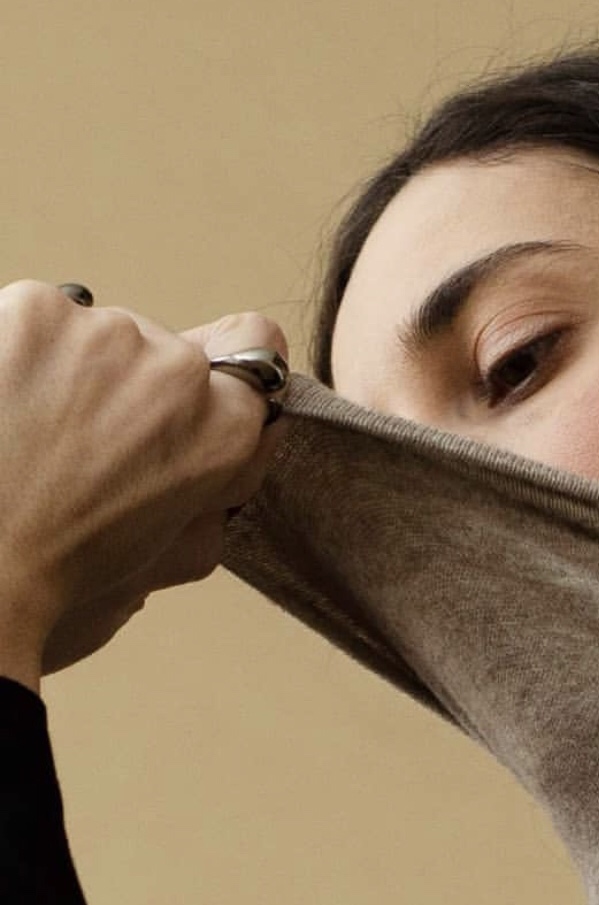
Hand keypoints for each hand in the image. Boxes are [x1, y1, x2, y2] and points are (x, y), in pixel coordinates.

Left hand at [0, 281, 286, 687]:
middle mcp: (179, 370)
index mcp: (224, 429)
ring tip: (23, 432)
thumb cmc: (55, 578)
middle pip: (161, 348)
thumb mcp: (172, 561)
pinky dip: (13, 353)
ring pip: (93, 332)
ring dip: (66, 370)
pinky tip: (1, 405)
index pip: (253, 350)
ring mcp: (106, 333)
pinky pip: (35, 318)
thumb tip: (249, 441)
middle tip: (75, 449)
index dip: (210, 380)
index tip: (170, 409)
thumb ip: (222, 494)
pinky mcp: (33, 311)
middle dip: (125, 388)